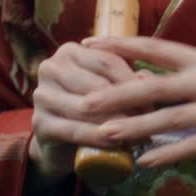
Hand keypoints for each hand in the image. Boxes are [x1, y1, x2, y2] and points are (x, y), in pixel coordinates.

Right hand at [30, 41, 139, 183]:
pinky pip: (75, 130)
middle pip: (98, 84)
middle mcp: (51, 67)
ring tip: (140, 133)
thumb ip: (129, 77)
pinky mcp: (39, 123)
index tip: (156, 98)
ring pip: (88, 108)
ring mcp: (42, 95)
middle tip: (151, 119)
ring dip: (117, 122)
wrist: (60, 140)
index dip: (133, 80)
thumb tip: (149, 79)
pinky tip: (118, 144)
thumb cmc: (92, 105)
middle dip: (128, 103)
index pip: (108, 60)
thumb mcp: (109, 85)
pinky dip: (99, 138)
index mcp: (70, 51)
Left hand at [81, 36, 195, 167]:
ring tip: (103, 136)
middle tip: (85, 101)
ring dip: (133, 128)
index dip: (122, 45)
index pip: (157, 48)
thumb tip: (161, 80)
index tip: (91, 44)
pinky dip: (167, 154)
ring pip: (168, 118)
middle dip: (116, 94)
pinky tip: (146, 162)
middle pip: (154, 85)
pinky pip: (193, 146)